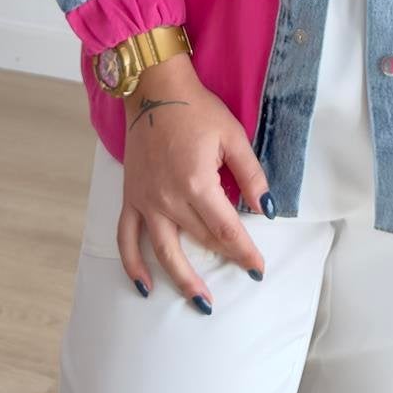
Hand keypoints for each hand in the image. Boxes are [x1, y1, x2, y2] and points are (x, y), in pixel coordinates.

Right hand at [115, 53, 273, 309]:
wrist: (154, 90)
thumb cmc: (197, 110)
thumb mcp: (233, 136)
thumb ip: (251, 175)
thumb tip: (266, 209)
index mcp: (197, 183)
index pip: (227, 229)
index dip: (245, 251)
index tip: (258, 269)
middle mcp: (169, 199)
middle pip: (201, 240)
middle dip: (225, 259)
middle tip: (243, 276)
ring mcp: (146, 201)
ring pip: (165, 251)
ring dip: (182, 279)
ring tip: (200, 303)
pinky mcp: (131, 198)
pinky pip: (126, 238)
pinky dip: (132, 265)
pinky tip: (144, 286)